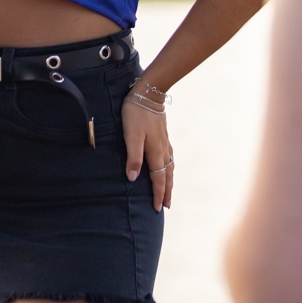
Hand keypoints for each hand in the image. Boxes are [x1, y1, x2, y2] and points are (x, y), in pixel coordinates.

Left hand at [121, 85, 173, 211]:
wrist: (149, 94)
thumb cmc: (136, 114)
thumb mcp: (131, 136)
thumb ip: (133, 157)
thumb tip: (134, 179)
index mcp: (155, 153)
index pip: (158, 179)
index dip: (158, 194)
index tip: (157, 209)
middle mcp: (163, 150)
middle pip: (167, 175)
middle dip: (166, 192)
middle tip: (166, 206)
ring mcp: (165, 142)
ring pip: (170, 167)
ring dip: (169, 180)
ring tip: (168, 190)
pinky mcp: (163, 135)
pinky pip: (169, 157)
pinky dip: (169, 168)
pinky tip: (167, 166)